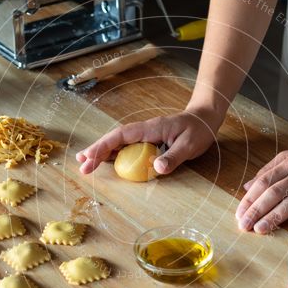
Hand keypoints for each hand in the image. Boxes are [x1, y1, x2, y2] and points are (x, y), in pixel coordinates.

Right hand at [76, 107, 223, 174]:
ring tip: (85, 163)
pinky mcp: (148, 141)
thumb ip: (174, 157)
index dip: (104, 146)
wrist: (205, 119)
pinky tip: (106, 162)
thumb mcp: (190, 145)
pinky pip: (127, 148)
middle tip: (82, 166)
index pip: (121, 136)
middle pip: (114, 139)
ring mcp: (144, 136)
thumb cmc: (198, 130)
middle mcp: (143, 131)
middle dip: (97, 151)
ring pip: (118, 143)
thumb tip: (157, 168)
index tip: (91, 157)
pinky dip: (114, 154)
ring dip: (102, 153)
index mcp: (150, 128)